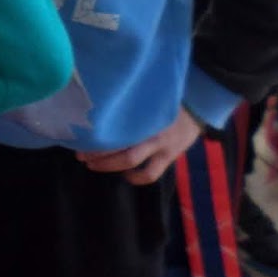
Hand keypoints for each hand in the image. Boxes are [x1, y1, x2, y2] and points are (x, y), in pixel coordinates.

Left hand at [77, 109, 202, 186]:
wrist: (197, 106)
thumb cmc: (165, 100)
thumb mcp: (146, 99)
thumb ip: (128, 106)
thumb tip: (100, 109)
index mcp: (142, 113)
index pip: (114, 125)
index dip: (95, 133)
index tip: (80, 134)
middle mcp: (149, 129)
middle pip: (118, 144)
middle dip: (97, 152)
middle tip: (80, 155)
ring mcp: (160, 145)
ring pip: (131, 161)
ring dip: (108, 165)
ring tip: (93, 165)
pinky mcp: (169, 157)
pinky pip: (150, 174)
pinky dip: (134, 178)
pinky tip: (124, 175)